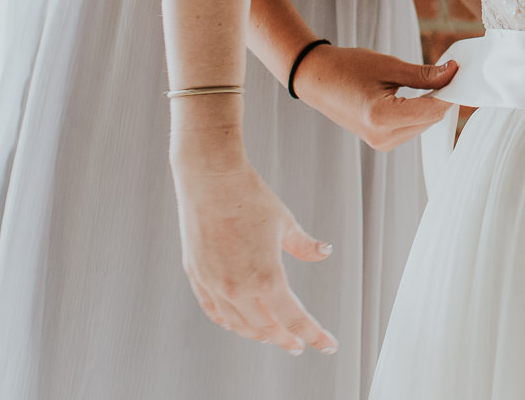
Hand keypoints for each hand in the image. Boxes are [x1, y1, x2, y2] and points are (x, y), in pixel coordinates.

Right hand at [172, 155, 337, 354]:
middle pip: (267, 328)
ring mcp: (215, 285)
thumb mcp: (284, 223)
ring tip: (273, 335)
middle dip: (286, 338)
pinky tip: (238, 323)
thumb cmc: (248, 197)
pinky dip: (230, 323)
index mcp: (266, 278)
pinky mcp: (197, 276)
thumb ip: (304, 245)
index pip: (294, 320)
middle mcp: (238, 289)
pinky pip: (215, 312)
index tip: (326, 344)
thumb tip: (323, 253)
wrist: (210, 179)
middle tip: (299, 343)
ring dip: (259, 334)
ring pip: (239, 325)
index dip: (314, 335)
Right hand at [294, 46, 456, 150]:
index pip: (433, 110)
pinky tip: (413, 95)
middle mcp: (382, 137)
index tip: (458, 72)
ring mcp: (381, 143)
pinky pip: (411, 128)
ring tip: (424, 81)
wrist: (316, 78)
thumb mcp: (389, 66)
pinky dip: (418, 112)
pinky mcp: (380, 142)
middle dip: (441, 97)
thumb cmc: (348, 67)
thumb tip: (453, 73)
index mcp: (382, 117)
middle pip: (430, 119)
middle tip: (444, 72)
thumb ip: (424, 74)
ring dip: (430, 105)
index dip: (450, 91)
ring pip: (423, 125)